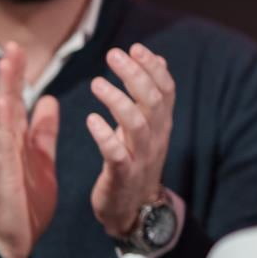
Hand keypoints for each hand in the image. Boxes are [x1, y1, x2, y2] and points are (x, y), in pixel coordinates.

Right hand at [0, 43, 59, 257]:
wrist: (16, 237)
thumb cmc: (27, 198)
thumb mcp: (42, 157)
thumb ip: (43, 130)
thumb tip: (48, 100)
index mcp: (17, 139)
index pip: (17, 101)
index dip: (18, 76)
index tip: (21, 50)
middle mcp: (5, 144)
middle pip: (5, 103)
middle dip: (9, 75)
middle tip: (12, 46)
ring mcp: (1, 157)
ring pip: (1, 118)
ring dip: (3, 90)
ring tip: (6, 64)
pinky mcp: (2, 173)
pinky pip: (2, 144)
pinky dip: (2, 122)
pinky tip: (3, 104)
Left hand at [86, 44, 175, 236]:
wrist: (133, 209)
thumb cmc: (135, 162)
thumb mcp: (148, 127)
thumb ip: (151, 95)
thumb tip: (158, 59)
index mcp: (161, 124)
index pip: (166, 90)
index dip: (153, 67)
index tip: (135, 47)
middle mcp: (156, 137)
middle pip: (152, 101)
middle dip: (135, 75)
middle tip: (114, 55)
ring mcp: (141, 157)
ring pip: (137, 123)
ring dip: (118, 100)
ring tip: (96, 83)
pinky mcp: (122, 175)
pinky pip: (117, 153)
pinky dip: (104, 135)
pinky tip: (90, 119)